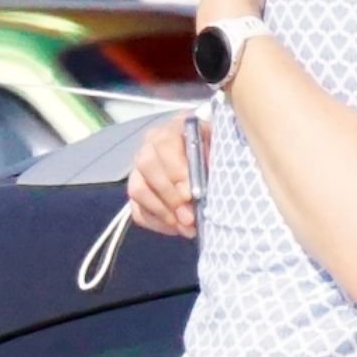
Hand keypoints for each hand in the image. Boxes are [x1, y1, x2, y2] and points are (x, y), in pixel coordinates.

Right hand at [127, 112, 209, 238]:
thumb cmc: (217, 149)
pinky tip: (176, 228)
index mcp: (173, 128)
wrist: (209, 154)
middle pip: (147, 167)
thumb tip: (204, 184)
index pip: (165, 146)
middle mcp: (150, 145)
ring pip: (137, 190)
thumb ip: (213, 157)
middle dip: (169, 196)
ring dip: (162, 212)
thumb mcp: (220, 145)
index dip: (176, 171)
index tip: (191, 194)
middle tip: (189, 217)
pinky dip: (156, 222)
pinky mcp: (137, 190)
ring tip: (185, 226)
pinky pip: (136, 209)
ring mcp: (139, 168)